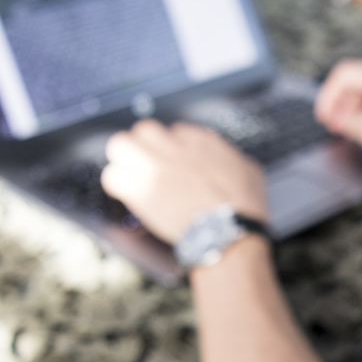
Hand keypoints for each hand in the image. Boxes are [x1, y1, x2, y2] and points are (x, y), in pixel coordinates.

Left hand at [101, 120, 266, 244]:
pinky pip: (111, 176)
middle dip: (144, 144)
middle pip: (143, 129)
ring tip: (130, 173)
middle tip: (147, 162)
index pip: (176, 130)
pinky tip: (125, 192)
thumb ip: (231, 156)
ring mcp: (154, 168)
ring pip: (119, 144)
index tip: (176, 161)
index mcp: (200, 142)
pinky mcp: (140, 192)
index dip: (173, 146)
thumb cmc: (244, 208)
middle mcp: (174, 149)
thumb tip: (227, 155)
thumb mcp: (250, 170)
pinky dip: (116, 183)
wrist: (229, 232)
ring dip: (123, 158)